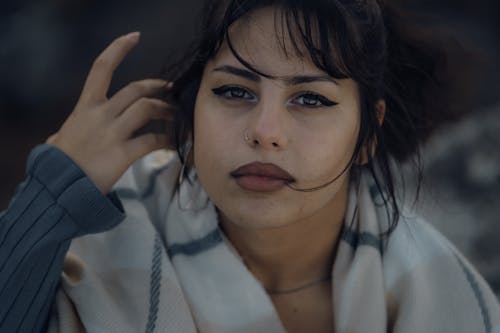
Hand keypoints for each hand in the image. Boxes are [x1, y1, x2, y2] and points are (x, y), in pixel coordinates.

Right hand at [46, 32, 172, 193]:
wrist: (59, 188)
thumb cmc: (60, 164)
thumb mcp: (61, 138)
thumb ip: (69, 132)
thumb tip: (58, 137)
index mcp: (86, 106)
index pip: (101, 67)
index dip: (118, 48)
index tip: (134, 36)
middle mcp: (100, 114)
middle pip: (137, 88)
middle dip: (158, 86)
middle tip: (171, 90)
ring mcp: (112, 133)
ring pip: (147, 108)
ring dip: (167, 109)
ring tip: (176, 115)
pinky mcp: (122, 153)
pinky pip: (152, 140)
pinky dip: (166, 139)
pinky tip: (172, 142)